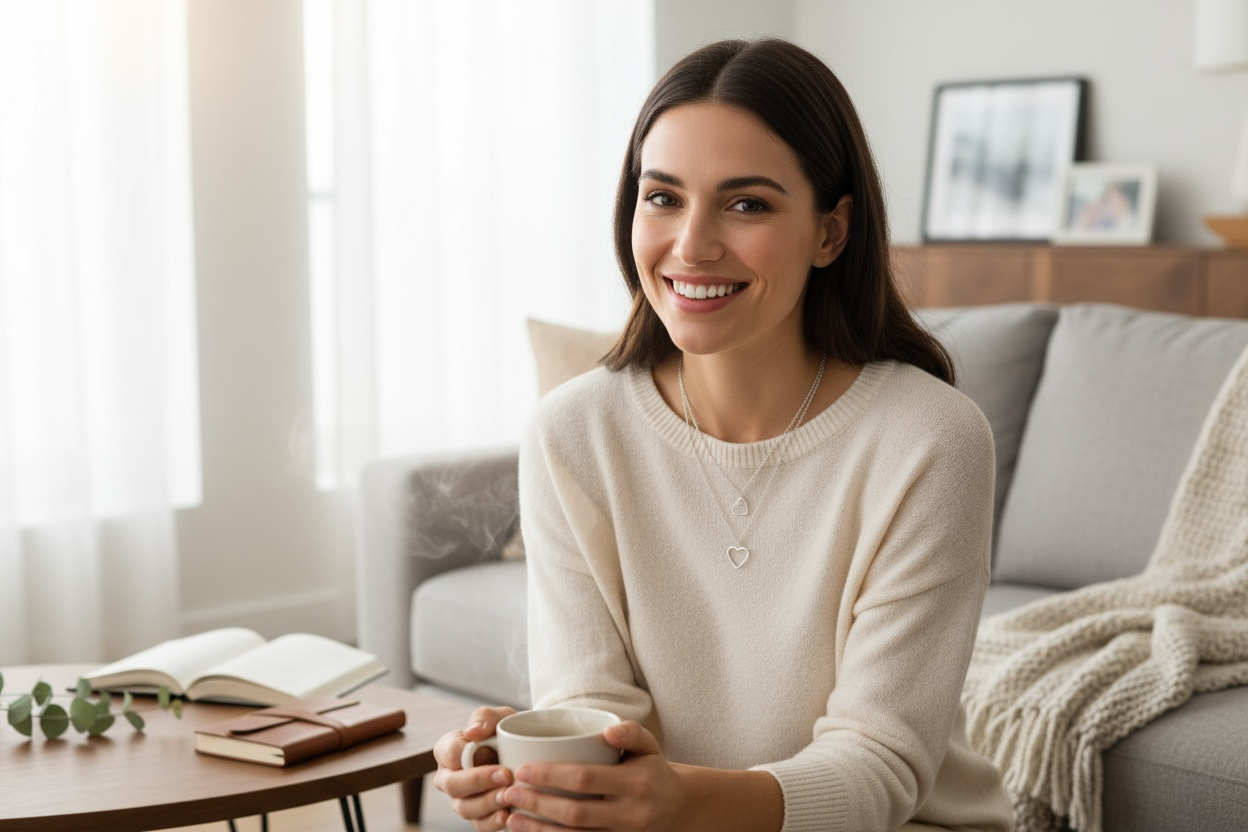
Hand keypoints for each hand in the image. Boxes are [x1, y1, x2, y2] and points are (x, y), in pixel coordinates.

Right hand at [433, 705, 517, 830]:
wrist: (525, 752)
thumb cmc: (506, 732)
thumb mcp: (499, 717)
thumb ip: (484, 718)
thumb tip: (472, 732)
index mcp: (448, 749)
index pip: (450, 755)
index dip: (473, 762)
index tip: (502, 767)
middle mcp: (448, 776)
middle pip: (453, 785)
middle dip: (480, 784)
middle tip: (507, 780)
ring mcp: (460, 798)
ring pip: (465, 808)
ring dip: (488, 804)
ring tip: (509, 798)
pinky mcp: (476, 815)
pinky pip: (478, 824)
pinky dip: (492, 822)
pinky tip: (507, 816)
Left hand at [497, 720, 689, 831]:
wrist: (679, 809)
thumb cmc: (653, 770)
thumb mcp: (649, 746)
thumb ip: (631, 732)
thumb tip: (607, 732)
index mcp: (635, 782)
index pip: (586, 778)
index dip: (551, 776)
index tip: (522, 769)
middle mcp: (630, 813)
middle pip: (575, 812)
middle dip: (537, 803)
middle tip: (509, 792)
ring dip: (539, 830)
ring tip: (510, 818)